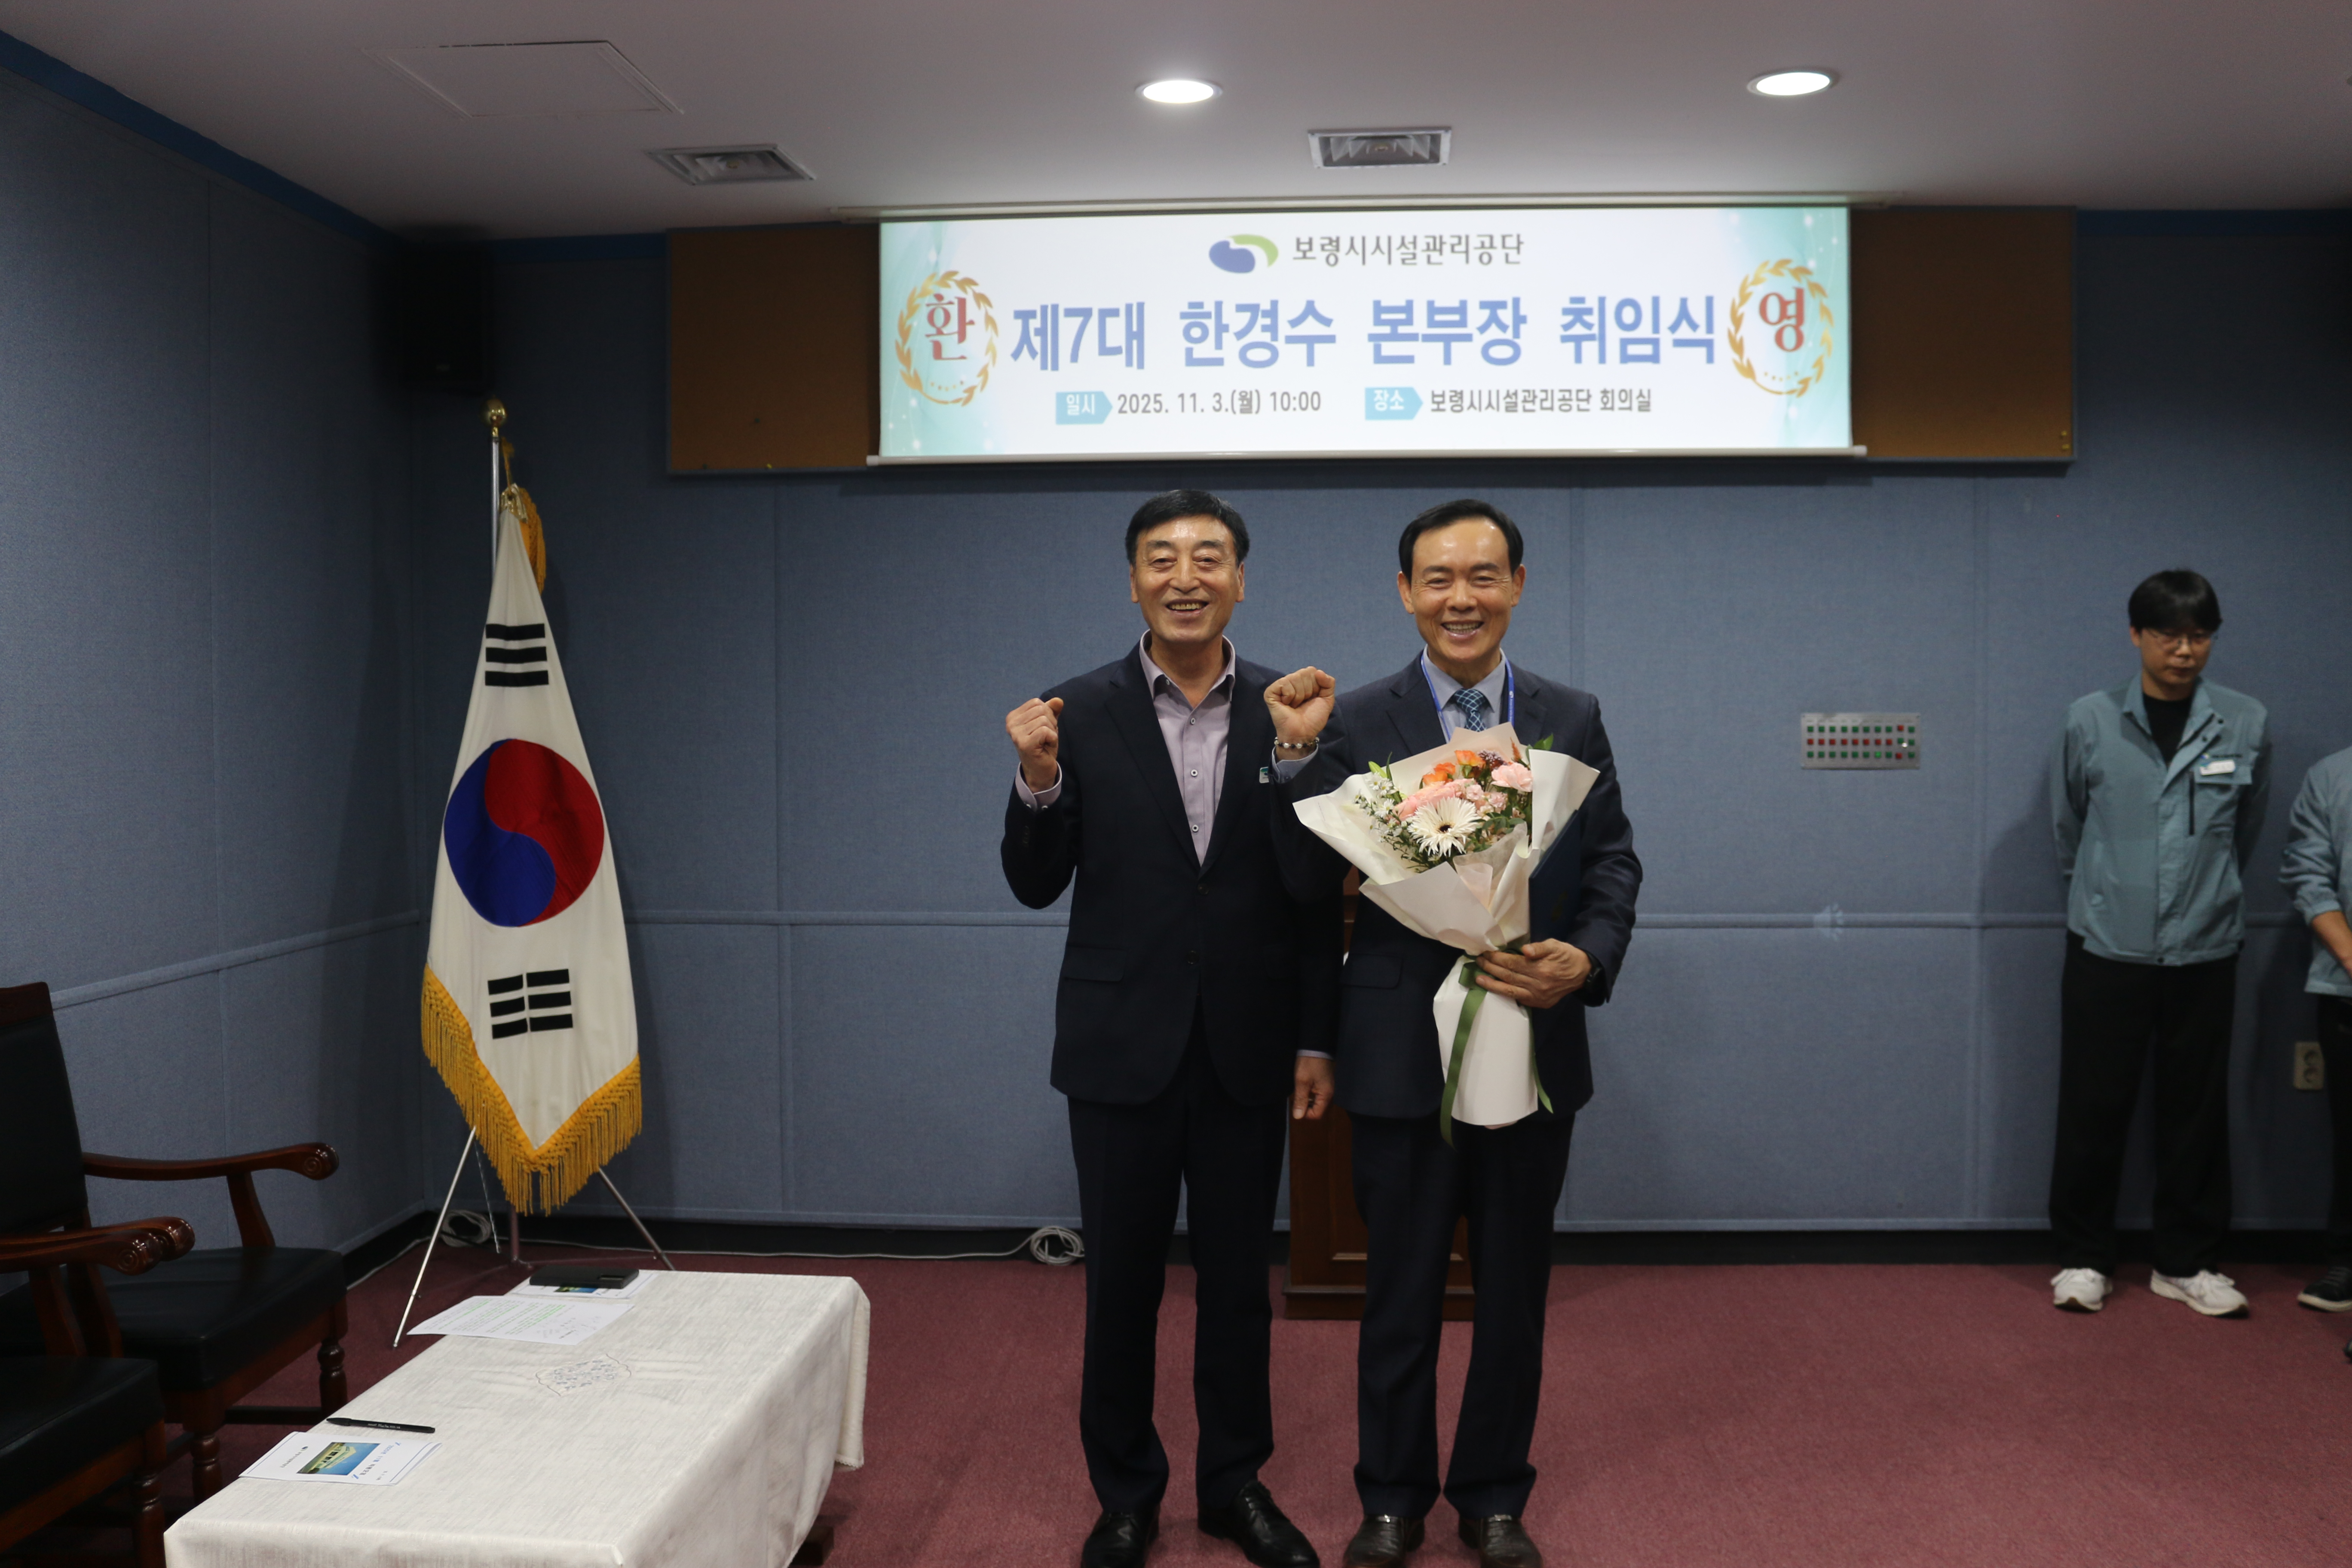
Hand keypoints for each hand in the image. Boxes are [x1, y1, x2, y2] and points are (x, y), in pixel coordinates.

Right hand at [1006, 697, 1063, 792]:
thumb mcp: (1049, 724)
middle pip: (1041, 709)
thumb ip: (1052, 710)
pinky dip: (1052, 739)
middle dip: (1050, 723)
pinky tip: (1045, 747)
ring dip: (1051, 732)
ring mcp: (1016, 734)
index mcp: (1013, 717)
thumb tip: (1058, 700)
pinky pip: (1046, 731)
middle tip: (1045, 737)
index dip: (1047, 714)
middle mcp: (1011, 724)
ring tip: (1044, 742)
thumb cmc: (1043, 746)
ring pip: (1044, 720)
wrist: (1040, 770)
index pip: (1037, 702)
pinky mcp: (1024, 743)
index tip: (1042, 729)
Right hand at [1265, 667, 1335, 746]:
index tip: (1312, 699)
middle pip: (1304, 673)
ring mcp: (1280, 686)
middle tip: (1302, 703)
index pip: (1312, 671)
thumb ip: (1329, 683)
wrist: (1303, 733)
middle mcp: (1291, 681)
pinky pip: (1284, 684)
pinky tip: (1286, 704)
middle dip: (1308, 691)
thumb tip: (1318, 672)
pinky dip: (1289, 696)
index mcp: (1303, 681)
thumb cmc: (1313, 718)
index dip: (1316, 686)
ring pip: (1295, 678)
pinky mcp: (1271, 692)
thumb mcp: (1327, 699)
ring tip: (1294, 706)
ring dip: (1299, 696)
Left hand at [1292, 1054, 1333, 1120]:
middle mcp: (1330, 1094)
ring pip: (1317, 1103)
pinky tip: (1304, 1087)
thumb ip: (1300, 1100)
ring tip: (1299, 1092)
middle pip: (1318, 1110)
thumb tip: (1298, 1117)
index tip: (1295, 1105)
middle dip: (1306, 1107)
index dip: (1304, 1113)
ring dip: (1307, 1100)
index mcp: (1326, 1095)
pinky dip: (1310, 1094)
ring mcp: (1329, 1089)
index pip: (1316, 1115)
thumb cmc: (1308, 1063)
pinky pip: (1318, 1095)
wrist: (1315, 1046)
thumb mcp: (1301, 1081)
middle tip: (1296, 1098)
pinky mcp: (1326, 1084)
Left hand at [1475, 940, 1591, 1009]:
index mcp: (1541, 968)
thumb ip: (1539, 948)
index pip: (1513, 963)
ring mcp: (1538, 996)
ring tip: (1479, 978)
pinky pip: (1518, 999)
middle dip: (1491, 968)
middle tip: (1479, 961)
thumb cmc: (1566, 956)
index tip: (1486, 953)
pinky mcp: (1539, 1003)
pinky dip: (1504, 994)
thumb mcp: (1555, 945)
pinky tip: (1494, 989)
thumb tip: (1526, 950)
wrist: (1582, 973)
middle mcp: (1538, 984)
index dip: (1497, 958)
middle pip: (1508, 976)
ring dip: (1492, 984)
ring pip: (1510, 990)